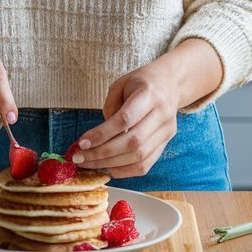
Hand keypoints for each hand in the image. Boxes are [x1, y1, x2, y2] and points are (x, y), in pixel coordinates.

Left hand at [71, 38, 222, 177]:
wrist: (170, 83)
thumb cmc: (141, 82)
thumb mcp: (121, 84)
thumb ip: (110, 107)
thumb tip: (99, 136)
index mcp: (149, 94)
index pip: (125, 119)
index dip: (102, 134)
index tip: (82, 143)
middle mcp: (161, 114)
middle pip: (132, 142)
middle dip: (102, 153)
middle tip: (80, 157)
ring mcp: (166, 131)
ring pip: (139, 157)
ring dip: (110, 164)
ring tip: (89, 163)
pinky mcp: (166, 143)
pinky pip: (146, 164)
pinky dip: (125, 170)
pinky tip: (108, 168)